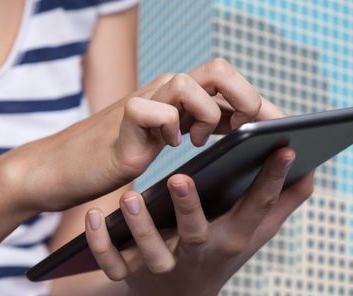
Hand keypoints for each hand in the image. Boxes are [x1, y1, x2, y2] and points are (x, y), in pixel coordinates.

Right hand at [3, 58, 267, 211]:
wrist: (67, 169)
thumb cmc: (123, 155)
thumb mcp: (175, 140)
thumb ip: (208, 130)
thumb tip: (253, 135)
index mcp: (184, 96)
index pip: (231, 85)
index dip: (260, 103)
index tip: (285, 128)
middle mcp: (167, 91)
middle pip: (218, 69)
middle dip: (245, 98)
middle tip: (250, 129)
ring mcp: (144, 102)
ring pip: (188, 81)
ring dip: (205, 113)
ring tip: (199, 140)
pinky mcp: (122, 121)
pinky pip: (150, 108)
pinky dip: (167, 126)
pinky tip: (169, 145)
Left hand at [84, 148, 313, 295]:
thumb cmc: (222, 250)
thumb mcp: (256, 232)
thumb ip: (283, 201)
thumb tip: (312, 168)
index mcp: (234, 237)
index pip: (256, 207)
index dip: (273, 179)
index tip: (285, 146)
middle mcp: (200, 253)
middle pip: (196, 234)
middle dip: (189, 210)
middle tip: (181, 179)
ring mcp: (165, 266)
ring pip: (151, 251)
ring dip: (140, 227)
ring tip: (129, 198)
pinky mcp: (132, 273)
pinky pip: (112, 263)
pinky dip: (99, 244)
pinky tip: (90, 215)